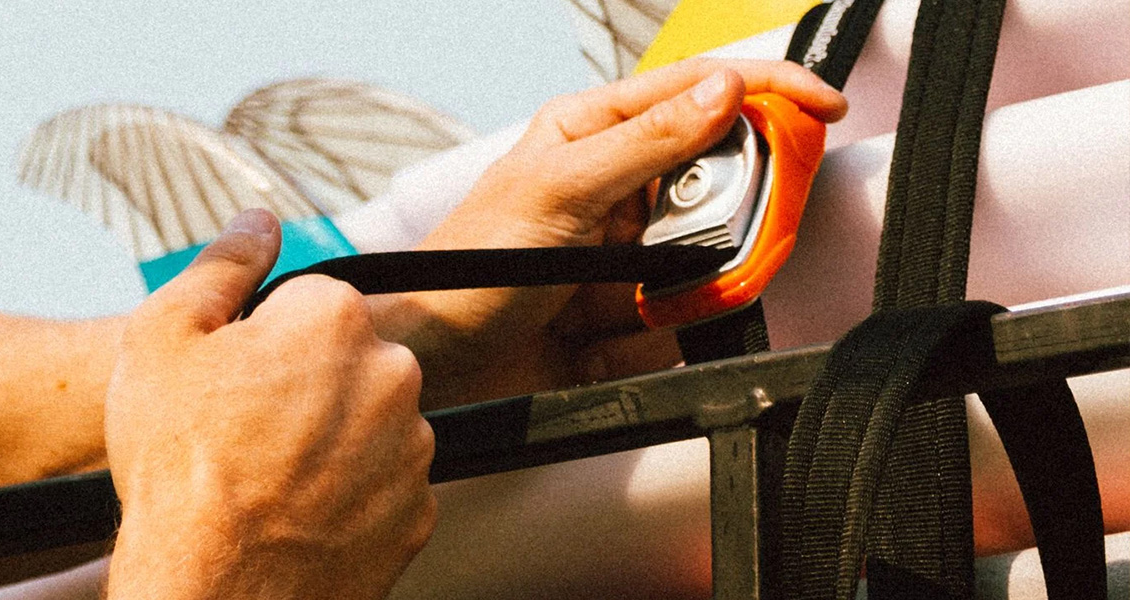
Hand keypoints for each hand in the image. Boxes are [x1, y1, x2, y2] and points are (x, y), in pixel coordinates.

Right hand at [105, 209, 434, 599]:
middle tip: (249, 431)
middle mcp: (394, 373)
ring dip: (334, 438)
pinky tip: (304, 511)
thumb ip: (222, 265)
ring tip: (272, 478)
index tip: (237, 379)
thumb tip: (259, 221)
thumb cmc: (182, 468)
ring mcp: (413, 446)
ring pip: (371, 421)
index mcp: (336, 318)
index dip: (266, 339)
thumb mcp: (164, 338)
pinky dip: (354, 493)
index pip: (313, 302)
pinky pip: (386, 482)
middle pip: (349, 358)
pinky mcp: (420, 509)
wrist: (217, 591)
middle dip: (308, 384)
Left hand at [376, 59, 847, 406]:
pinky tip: (588, 342)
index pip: (698, 92)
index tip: (822, 108)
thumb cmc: (467, 267)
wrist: (440, 364)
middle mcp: (616, 186)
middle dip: (705, 233)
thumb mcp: (559, 192)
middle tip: (667, 261)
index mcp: (594, 133)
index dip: (766, 93)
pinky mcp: (628, 308)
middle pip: (715, 189)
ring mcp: (625, 251)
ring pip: (703, 263)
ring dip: (664, 298)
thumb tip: (723, 93)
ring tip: (604, 313)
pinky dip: (640, 339)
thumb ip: (646, 143)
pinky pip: (677, 321)